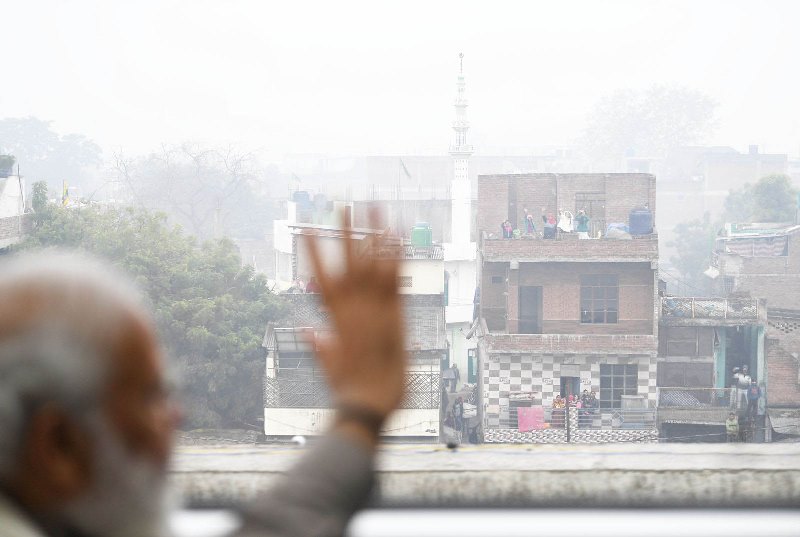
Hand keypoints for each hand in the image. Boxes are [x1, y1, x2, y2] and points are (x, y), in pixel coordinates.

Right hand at [305, 212, 406, 431]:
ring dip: (373, 233)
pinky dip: (395, 257)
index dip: (312, 252)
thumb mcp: (328, 366)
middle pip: (347, 261)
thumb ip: (318, 346)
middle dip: (344, 232)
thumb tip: (306, 333)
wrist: (366, 405)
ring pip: (372, 263)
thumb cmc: (347, 390)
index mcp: (334, 318)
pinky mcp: (394, 316)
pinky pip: (395, 280)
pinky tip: (397, 235)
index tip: (304, 231)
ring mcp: (373, 310)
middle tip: (342, 204)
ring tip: (374, 207)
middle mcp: (352, 308)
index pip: (320, 277)